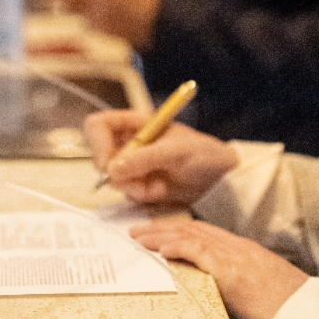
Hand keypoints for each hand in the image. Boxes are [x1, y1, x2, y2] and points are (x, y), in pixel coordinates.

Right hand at [84, 109, 239, 205]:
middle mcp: (130, 142)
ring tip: (158, 187)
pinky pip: (127, 192)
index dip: (97, 143)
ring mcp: (133, 164)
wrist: (221, 179)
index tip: (108, 163)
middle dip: (115, 173)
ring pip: (113, 178)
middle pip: (100, 155)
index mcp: (137, 123)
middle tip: (135, 182)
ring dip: (133, 186)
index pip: (99, 126)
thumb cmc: (204, 154)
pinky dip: (141, 195)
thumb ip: (145, 158)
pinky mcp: (140, 184)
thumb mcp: (177, 151)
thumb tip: (113, 169)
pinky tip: (160, 190)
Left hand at [131, 219, 308, 318]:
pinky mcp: (232, 269)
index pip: (204, 233)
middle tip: (138, 232)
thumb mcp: (256, 292)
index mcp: (243, 252)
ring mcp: (235, 256)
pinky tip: (162, 250)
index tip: (158, 232)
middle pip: (193, 230)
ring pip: (191, 236)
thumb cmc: (286, 310)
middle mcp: (237, 248)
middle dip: (162, 229)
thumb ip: (234, 285)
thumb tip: (211, 291)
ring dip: (161, 236)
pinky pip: (199, 251)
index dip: (179, 231)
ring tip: (139, 238)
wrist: (306, 316)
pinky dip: (178, 247)